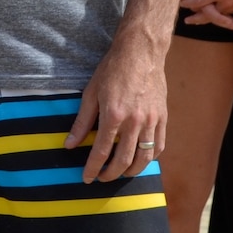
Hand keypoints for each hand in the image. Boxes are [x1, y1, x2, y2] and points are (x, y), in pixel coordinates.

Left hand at [64, 33, 166, 181]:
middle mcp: (134, 121)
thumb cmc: (112, 70)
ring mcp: (151, 121)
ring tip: (120, 173)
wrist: (140, 53)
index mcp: (113, 115)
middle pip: (123, 160)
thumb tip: (70, 144)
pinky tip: (139, 160)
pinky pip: (159, 146)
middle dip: (111, 174)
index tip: (87, 178)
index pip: (101, 151)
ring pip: (144, 158)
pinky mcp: (162, 118)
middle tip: (102, 178)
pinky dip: (149, 158)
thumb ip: (82, 122)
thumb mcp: (91, 93)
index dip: (92, 168)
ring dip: (131, 171)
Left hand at [179, 0, 232, 29]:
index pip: (202, 0)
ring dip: (207, 19)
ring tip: (196, 22)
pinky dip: (220, 18)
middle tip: (186, 21)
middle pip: (209, 15)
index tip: (181, 4)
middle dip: (196, 19)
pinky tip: (213, 18)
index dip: (190, 2)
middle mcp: (226, 3)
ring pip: (218, 17)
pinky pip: (228, 15)